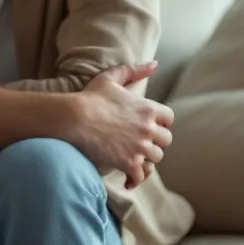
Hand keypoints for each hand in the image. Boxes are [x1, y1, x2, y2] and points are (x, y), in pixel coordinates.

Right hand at [68, 62, 172, 189]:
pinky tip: (127, 181)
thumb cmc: (90, 97)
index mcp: (148, 109)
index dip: (160, 122)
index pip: (168, 118)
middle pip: (166, 140)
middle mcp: (148, 129)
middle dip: (156, 142)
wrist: (75, 117)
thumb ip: (133, 70)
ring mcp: (140, 147)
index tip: (150, 125)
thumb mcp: (110, 78)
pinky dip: (135, 180)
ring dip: (146, 159)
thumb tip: (155, 64)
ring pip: (156, 158)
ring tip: (134, 160)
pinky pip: (140, 176)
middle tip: (142, 143)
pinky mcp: (129, 163)